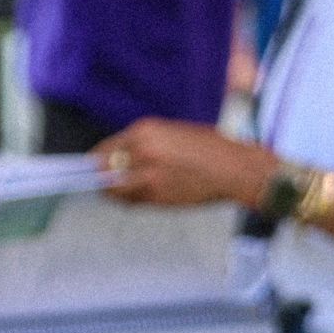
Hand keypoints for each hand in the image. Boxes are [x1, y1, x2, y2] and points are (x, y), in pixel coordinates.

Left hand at [94, 119, 275, 208]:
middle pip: (104, 169)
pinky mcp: (159, 196)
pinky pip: (133, 202)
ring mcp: (149, 175)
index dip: (99, 160)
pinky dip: (132, 201)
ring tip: (123, 192)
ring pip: (114, 189)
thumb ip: (146, 144)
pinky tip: (141, 197)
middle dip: (103, 177)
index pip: (107, 147)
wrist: (236, 169)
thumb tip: (121, 158)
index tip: (96, 167)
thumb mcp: (174, 133)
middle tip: (104, 183)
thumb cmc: (212, 149)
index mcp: (146, 130)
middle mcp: (142, 151)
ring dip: (114, 192)